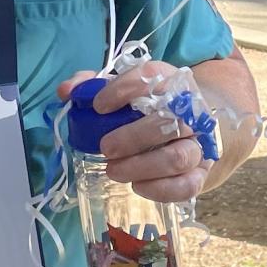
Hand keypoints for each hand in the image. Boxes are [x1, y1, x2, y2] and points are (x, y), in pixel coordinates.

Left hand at [56, 63, 204, 205]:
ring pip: (179, 156)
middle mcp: (190, 110)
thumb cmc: (150, 106)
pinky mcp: (201, 172)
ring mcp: (199, 143)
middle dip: (133, 137)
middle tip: (105, 148)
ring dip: (143, 166)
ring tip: (113, 170)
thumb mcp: (125, 88)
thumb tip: (65, 91)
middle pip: (170, 121)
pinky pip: (188, 185)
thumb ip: (93, 86)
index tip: (98, 106)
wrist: (192, 125)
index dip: (124, 89)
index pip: (152, 76)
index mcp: (169, 82)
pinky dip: (161, 189)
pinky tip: (137, 186)